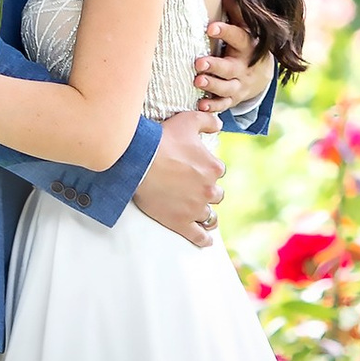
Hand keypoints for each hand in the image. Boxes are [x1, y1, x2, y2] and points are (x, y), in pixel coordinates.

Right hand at [131, 107, 225, 248]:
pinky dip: (204, 239)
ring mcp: (195, 208)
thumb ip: (208, 121)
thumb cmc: (163, 139)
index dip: (206, 169)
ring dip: (205, 213)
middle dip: (206, 191)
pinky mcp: (181, 222)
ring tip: (199, 212)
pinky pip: (199, 236)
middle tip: (192, 187)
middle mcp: (209, 189)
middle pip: (215, 194)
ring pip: (209, 216)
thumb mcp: (188, 120)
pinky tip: (206, 240)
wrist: (139, 160)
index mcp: (213, 167)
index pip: (217, 171)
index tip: (194, 168)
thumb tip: (219, 123)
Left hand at [195, 17, 266, 115]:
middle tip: (198, 63)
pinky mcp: (232, 98)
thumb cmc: (245, 45)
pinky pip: (223, 104)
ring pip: (226, 87)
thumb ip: (235, 11)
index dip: (225, 32)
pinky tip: (200, 105)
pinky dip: (213, 106)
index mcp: (247, 46)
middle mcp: (243, 67)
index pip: (238, 38)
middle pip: (230, 67)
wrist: (261, 75)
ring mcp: (239, 85)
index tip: (210, 27)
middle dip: (215, 66)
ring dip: (212, 85)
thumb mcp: (244, 29)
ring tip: (197, 81)